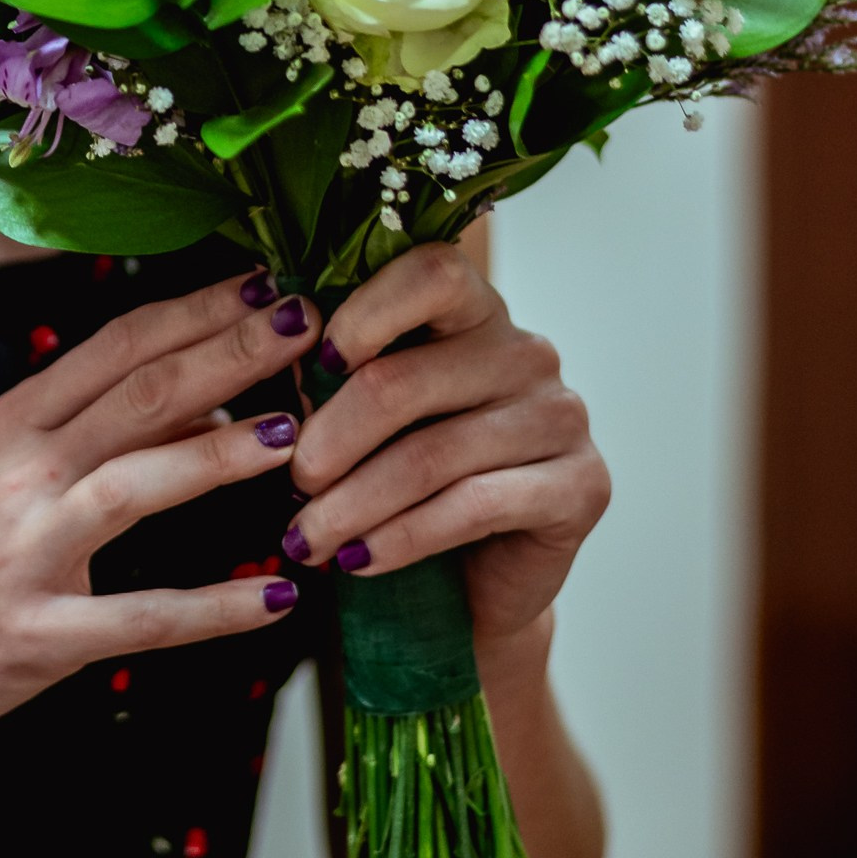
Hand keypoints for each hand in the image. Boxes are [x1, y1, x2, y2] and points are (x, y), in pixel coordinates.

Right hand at [0, 271, 320, 751]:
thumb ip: (92, 429)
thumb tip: (206, 388)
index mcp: (12, 423)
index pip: (118, 345)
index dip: (198, 309)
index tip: (269, 283)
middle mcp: (17, 473)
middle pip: (139, 394)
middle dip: (231, 353)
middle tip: (308, 324)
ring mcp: (24, 552)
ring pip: (136, 483)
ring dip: (222, 454)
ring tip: (297, 436)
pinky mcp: (38, 634)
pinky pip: (141, 617)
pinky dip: (213, 607)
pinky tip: (275, 597)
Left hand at [279, 244, 609, 650]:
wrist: (477, 585)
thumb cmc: (408, 486)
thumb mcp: (370, 422)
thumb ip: (338, 378)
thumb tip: (274, 353)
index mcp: (476, 313)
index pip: (431, 272)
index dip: (365, 310)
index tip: (312, 363)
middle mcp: (527, 354)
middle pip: (407, 380)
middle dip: (329, 440)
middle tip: (289, 483)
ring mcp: (561, 418)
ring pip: (431, 455)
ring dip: (351, 505)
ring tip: (304, 540)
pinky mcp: (582, 486)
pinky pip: (472, 507)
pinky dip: (400, 538)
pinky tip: (357, 560)